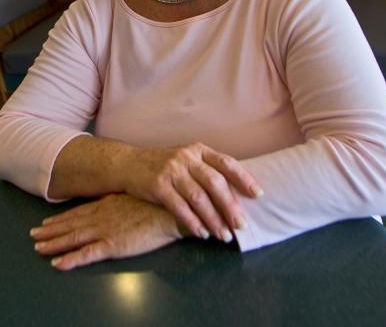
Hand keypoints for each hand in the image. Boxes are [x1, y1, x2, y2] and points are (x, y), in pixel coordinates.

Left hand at [31, 194, 180, 270]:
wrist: (172, 208)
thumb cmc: (159, 201)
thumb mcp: (136, 194)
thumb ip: (123, 200)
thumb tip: (117, 202)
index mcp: (107, 203)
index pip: (78, 212)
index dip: (61, 219)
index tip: (47, 222)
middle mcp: (101, 216)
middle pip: (70, 225)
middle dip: (51, 231)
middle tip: (34, 235)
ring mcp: (105, 230)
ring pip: (73, 238)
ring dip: (54, 243)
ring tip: (38, 248)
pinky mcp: (113, 245)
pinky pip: (87, 254)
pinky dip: (70, 259)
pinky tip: (58, 263)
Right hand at [120, 143, 261, 242]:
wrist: (128, 164)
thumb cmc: (163, 166)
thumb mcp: (186, 160)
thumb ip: (207, 170)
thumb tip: (237, 194)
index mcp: (198, 150)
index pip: (226, 163)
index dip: (244, 179)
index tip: (258, 195)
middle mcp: (186, 157)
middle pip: (214, 183)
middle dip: (230, 206)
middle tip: (241, 225)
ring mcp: (171, 170)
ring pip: (198, 198)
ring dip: (213, 219)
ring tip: (224, 235)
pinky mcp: (157, 185)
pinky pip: (179, 207)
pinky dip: (193, 222)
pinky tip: (202, 233)